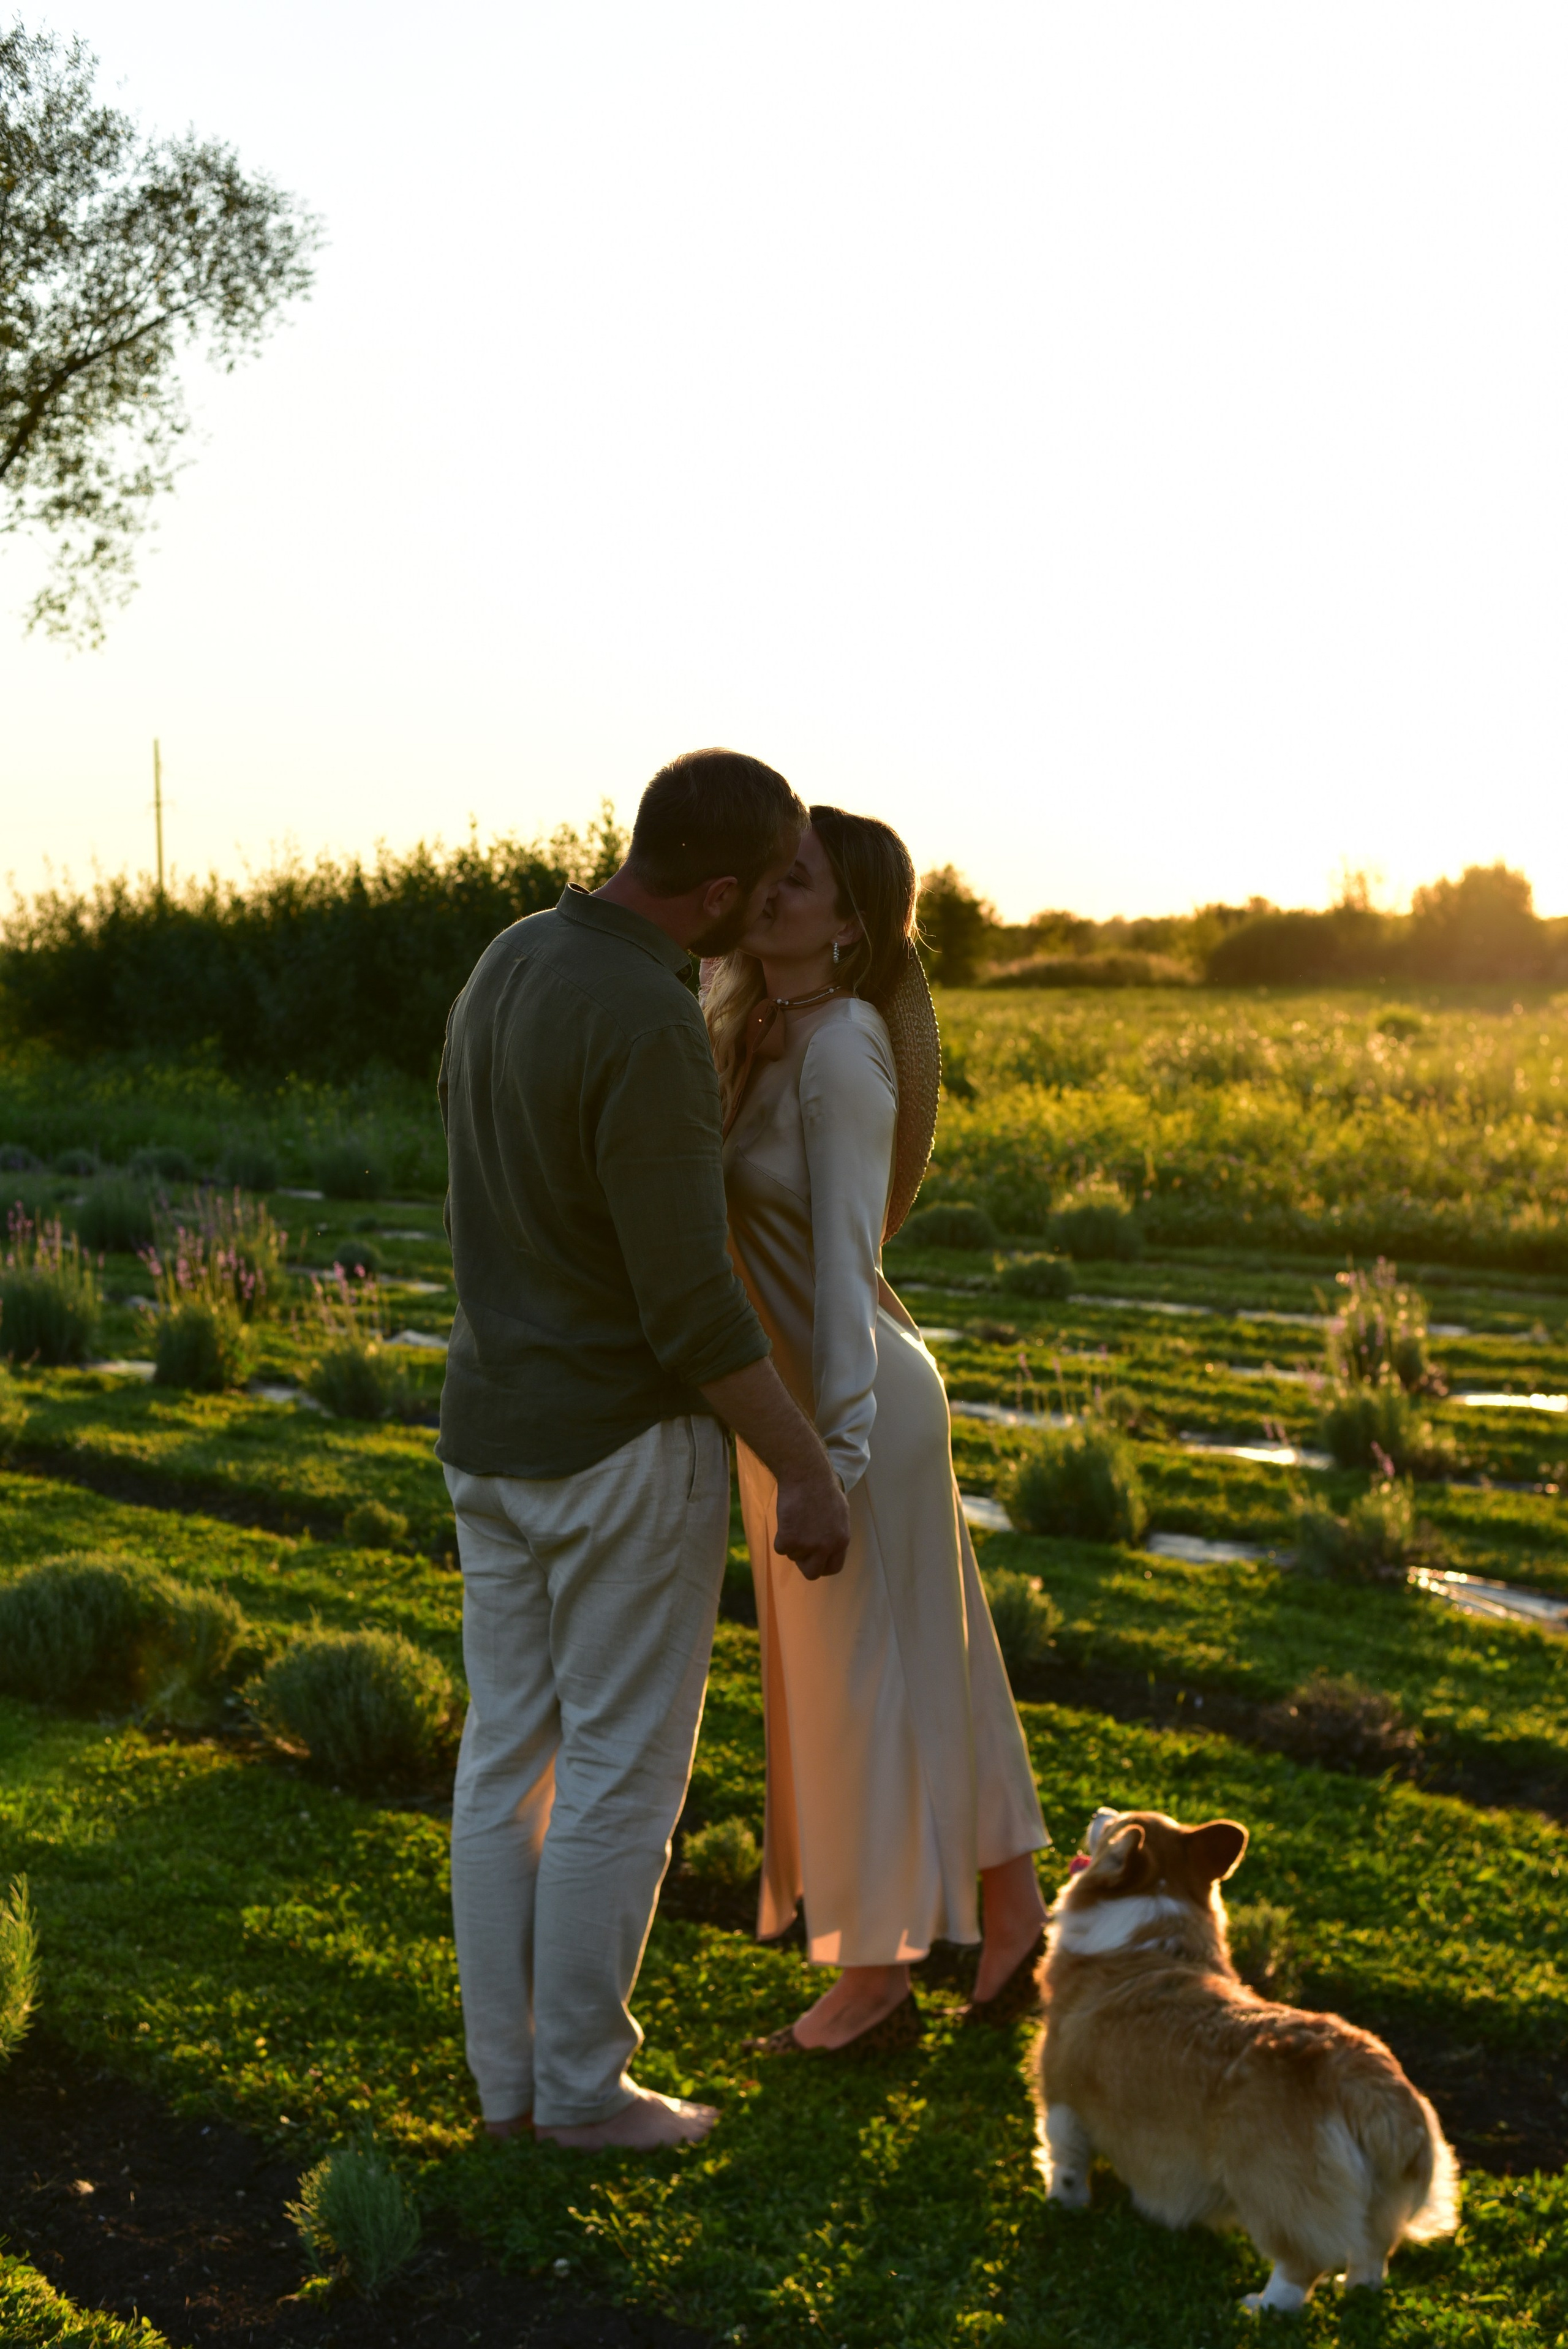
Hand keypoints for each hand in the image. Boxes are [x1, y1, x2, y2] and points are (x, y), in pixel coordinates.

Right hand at [774, 1459, 850, 1580]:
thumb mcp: (839, 1514)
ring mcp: (808, 1545)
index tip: (814, 1560)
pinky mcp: (789, 1540)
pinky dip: (780, 1537)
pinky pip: (780, 1549)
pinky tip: (786, 1520)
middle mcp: (826, 1547)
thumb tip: (828, 1546)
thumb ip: (834, 1534)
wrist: (806, 1476)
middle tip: (799, 1549)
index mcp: (842, 1540)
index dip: (822, 1565)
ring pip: (793, 1556)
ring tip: (795, 1521)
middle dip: (804, 1564)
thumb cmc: (822, 1488)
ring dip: (791, 1543)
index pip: (833, 1567)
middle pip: (812, 1573)